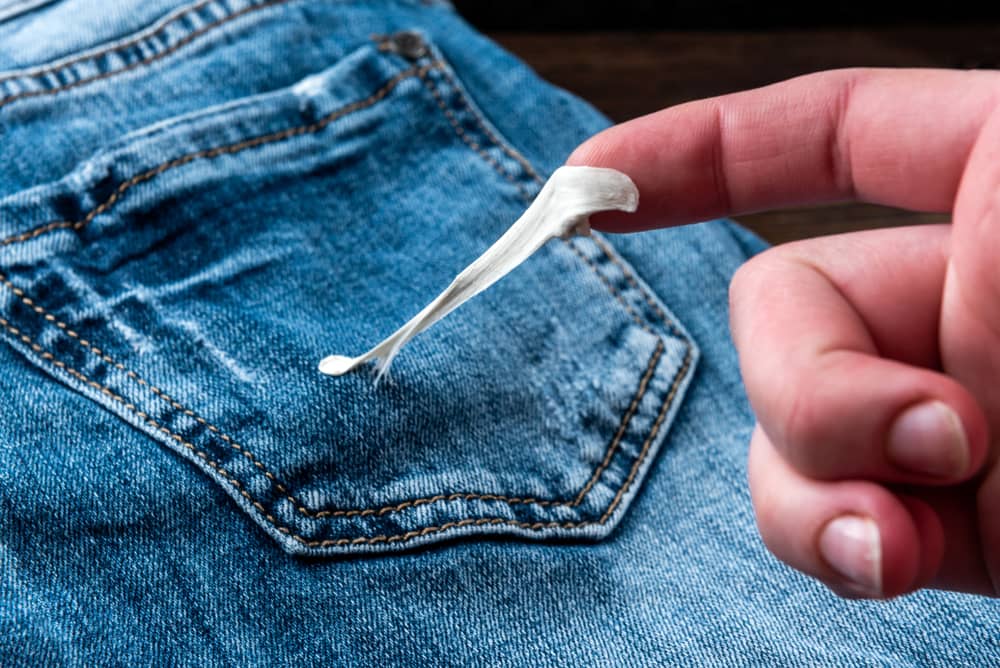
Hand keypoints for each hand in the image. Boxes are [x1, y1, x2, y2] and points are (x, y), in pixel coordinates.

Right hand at [568, 68, 999, 597]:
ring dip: (814, 473)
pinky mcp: (952, 523)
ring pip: (781, 423)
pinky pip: (817, 512)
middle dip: (811, 384)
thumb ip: (994, 181)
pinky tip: (893, 559)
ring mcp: (950, 417)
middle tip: (931, 439)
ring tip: (908, 531)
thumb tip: (916, 225)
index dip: (701, 149)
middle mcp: (971, 299)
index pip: (833, 136)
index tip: (588, 182)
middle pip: (781, 306)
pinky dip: (827, 535)